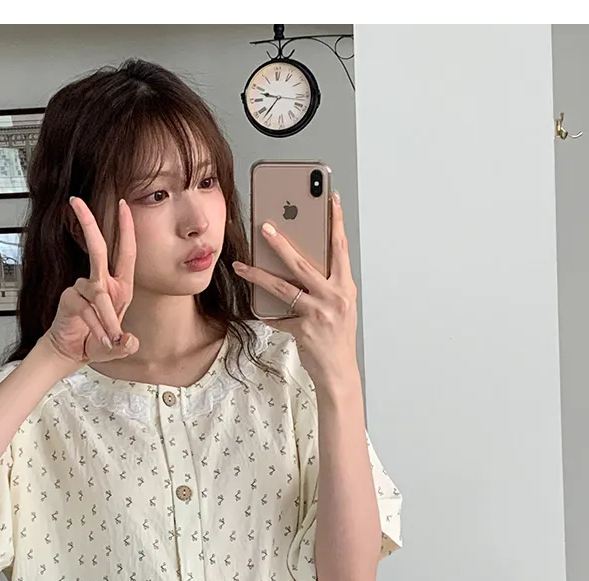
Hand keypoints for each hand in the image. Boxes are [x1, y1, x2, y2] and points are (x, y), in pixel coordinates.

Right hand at [47, 196, 140, 366]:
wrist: (71, 352)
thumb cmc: (95, 342)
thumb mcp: (117, 348)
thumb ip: (125, 346)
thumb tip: (129, 341)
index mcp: (119, 287)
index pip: (125, 252)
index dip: (125, 228)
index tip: (122, 204)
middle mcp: (102, 283)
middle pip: (96, 248)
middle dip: (88, 223)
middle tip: (77, 202)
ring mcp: (83, 289)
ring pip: (99, 294)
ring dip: (107, 318)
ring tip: (110, 339)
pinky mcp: (70, 299)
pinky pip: (86, 308)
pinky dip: (96, 325)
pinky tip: (101, 339)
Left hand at [232, 189, 359, 392]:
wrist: (339, 372)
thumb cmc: (338, 338)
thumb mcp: (340, 306)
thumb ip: (326, 285)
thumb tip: (302, 266)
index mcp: (345, 287)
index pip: (340, 248)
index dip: (336, 222)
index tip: (330, 199)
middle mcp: (334, 297)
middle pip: (303, 263)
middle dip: (281, 243)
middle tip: (265, 227)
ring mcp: (318, 313)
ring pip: (284, 287)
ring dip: (259, 275)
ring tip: (243, 265)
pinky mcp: (303, 329)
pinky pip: (279, 316)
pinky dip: (267, 313)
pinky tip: (256, 308)